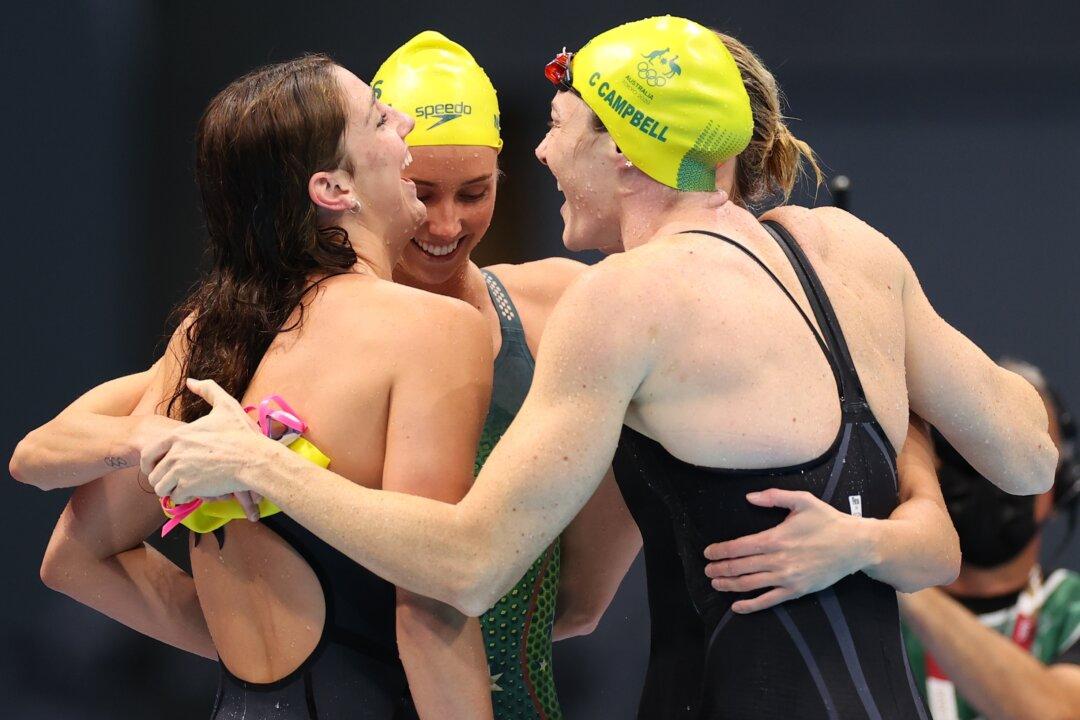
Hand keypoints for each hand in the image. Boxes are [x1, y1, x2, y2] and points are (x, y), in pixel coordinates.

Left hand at [142, 379, 278, 511]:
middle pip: (153, 474)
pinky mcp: (190, 487)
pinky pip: (176, 497)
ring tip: (184, 488)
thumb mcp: (226, 406)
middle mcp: (175, 453)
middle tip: (173, 481)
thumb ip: (207, 390)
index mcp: (178, 435)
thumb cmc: (242, 434)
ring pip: (161, 488)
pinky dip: (184, 498)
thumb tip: (190, 381)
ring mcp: (180, 471)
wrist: (254, 459)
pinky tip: (196, 493)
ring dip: (172, 490)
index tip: (156, 469)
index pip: (148, 453)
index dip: (150, 464)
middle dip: (162, 480)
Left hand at [703, 489, 872, 613]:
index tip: (708, 553)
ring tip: (715, 583)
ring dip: (729, 585)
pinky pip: (768, 601)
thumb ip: (774, 497)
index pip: (739, 547)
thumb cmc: (828, 521)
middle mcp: (778, 560)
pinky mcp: (796, 591)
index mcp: (776, 538)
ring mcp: (787, 578)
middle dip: (720, 569)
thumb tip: (749, 497)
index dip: (720, 551)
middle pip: (740, 567)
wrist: (854, 546)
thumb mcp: (802, 501)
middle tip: (707, 570)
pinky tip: (736, 607)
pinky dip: (750, 605)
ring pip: (750, 584)